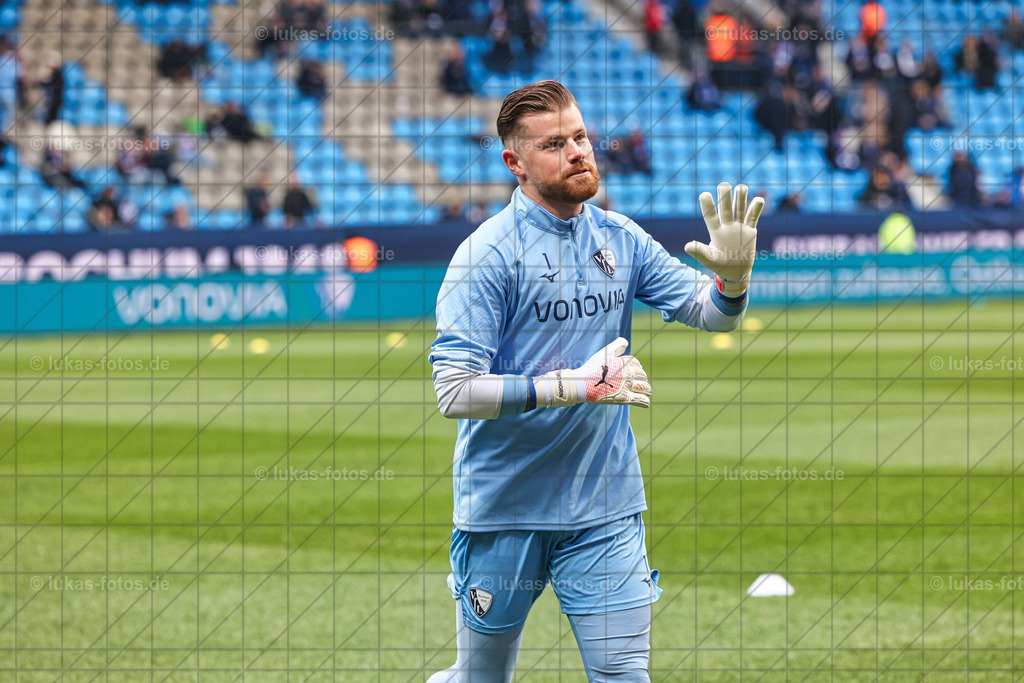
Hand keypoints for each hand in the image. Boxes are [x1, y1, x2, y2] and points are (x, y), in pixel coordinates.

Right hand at [533, 338, 651, 408]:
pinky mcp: (624, 399)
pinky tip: (645, 403)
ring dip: (647, 389)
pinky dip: (644, 402)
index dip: (637, 366)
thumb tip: (626, 342)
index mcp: (624, 363)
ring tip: (647, 391)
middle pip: (642, 375)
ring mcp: (627, 387)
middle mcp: (628, 374)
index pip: (636, 364)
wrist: (582, 384)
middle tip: (642, 381)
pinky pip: (640, 400)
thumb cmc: (592, 368)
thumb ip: (616, 346)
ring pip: (644, 388)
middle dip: (643, 378)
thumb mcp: (603, 353)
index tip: (636, 369)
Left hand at [685, 182, 762, 294]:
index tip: (704, 195)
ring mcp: (739, 227)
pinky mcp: (750, 231)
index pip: (711, 217)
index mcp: (716, 232)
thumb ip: (700, 252)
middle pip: (726, 209)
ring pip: (740, 210)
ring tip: (742, 187)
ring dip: (741, 199)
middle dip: (725, 198)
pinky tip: (758, 199)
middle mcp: (727, 226)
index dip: (707, 206)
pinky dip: (756, 209)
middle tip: (723, 185)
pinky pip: (753, 218)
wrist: (736, 272)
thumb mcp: (710, 260)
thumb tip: (687, 246)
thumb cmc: (721, 266)